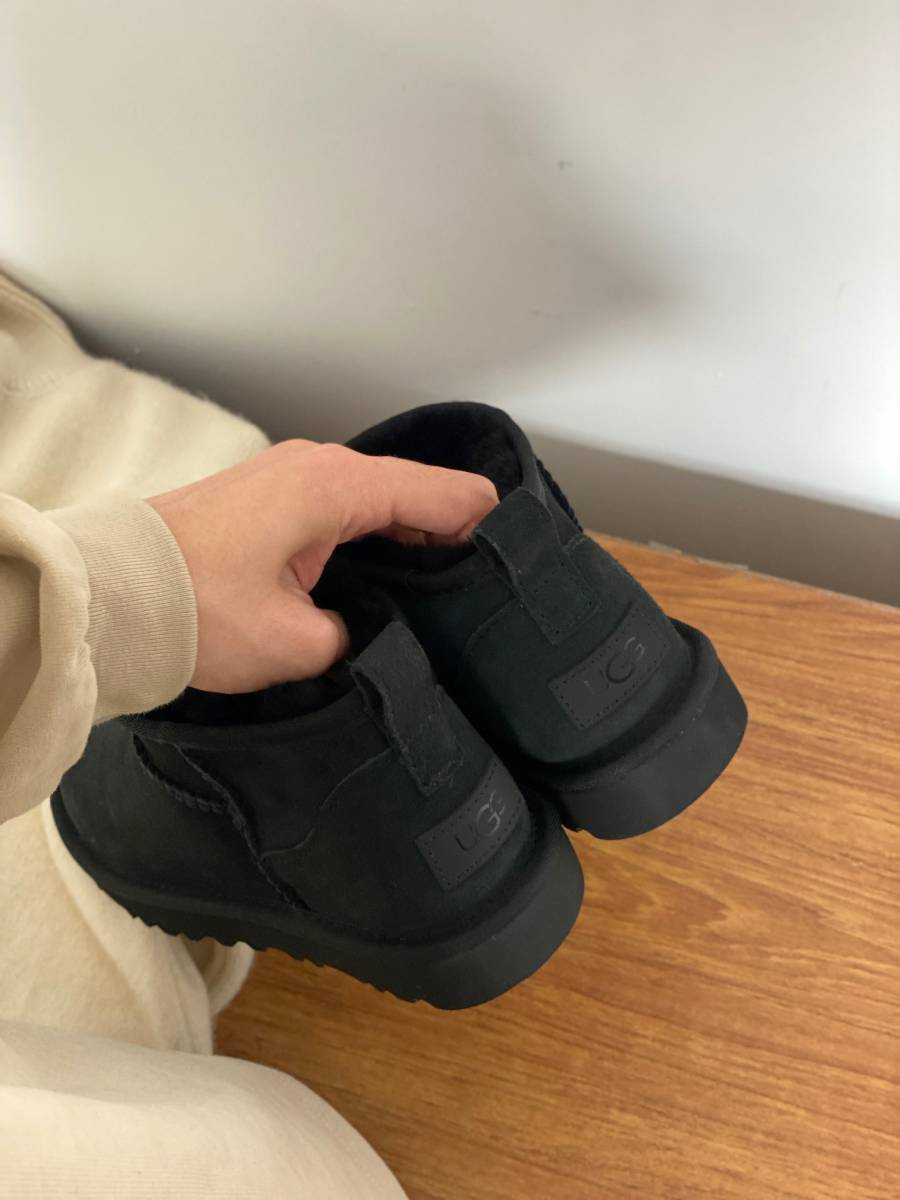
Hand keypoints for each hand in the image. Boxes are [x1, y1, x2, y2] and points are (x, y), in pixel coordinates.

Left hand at [148, 440, 496, 692]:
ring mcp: (292, 477)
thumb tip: (360, 635)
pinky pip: (344, 510)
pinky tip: (386, 579)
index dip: (488, 528)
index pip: (445, 494)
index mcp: (339, 487)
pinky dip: (373, 537)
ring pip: (380, 501)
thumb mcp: (294, 644)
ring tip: (445, 591)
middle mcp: (320, 467)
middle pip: (416, 493)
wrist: (109, 594)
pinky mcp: (269, 499)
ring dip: (410, 538)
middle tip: (487, 591)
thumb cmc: (195, 610)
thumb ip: (354, 639)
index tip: (518, 569)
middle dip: (453, 535)